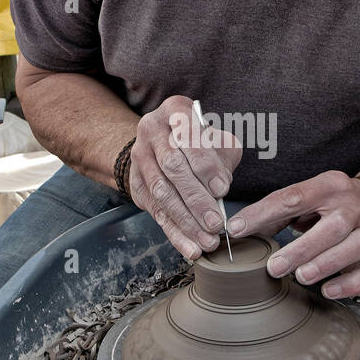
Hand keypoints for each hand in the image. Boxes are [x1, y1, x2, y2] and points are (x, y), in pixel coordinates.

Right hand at [128, 94, 241, 260]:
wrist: (164, 143)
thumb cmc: (201, 142)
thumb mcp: (218, 140)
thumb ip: (223, 158)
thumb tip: (220, 188)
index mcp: (176, 110)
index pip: (189, 137)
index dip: (205, 165)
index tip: (222, 189)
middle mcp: (152, 130)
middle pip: (172, 167)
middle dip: (196, 199)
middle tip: (216, 223)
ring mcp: (140, 157)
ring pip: (162, 192)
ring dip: (186, 221)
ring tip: (207, 240)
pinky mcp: (136, 184)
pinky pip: (156, 212)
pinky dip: (175, 233)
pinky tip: (191, 248)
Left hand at [228, 170, 359, 298]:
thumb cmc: (330, 204)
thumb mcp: (306, 197)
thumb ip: (276, 213)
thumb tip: (239, 230)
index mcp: (328, 187)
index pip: (293, 198)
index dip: (262, 213)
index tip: (236, 229)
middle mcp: (350, 207)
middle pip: (331, 227)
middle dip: (301, 249)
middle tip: (274, 268)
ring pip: (354, 248)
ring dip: (326, 265)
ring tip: (301, 276)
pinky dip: (351, 284)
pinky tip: (329, 290)